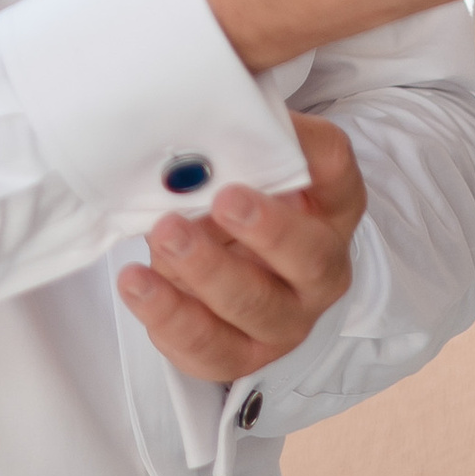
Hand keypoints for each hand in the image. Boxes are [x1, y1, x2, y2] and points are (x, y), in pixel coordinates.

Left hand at [121, 111, 364, 380]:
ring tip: (163, 234)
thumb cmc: (232, 195)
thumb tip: (191, 120)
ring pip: (255, 309)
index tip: (273, 132)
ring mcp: (284, 320)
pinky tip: (138, 285)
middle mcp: (318, 270)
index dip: (310, 152)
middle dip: (265, 231)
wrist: (224, 260)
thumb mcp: (239, 160)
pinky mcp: (240, 354)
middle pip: (308, 257)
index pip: (336, 173)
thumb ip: (229, 139)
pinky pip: (209, 351)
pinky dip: (170, 319)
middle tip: (222, 199)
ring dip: (207, 273)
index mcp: (328, 207)